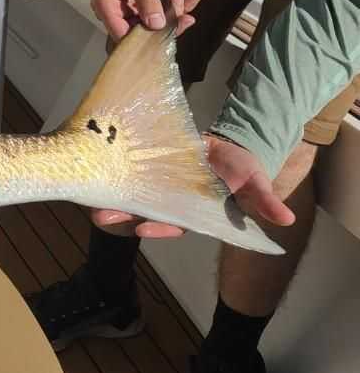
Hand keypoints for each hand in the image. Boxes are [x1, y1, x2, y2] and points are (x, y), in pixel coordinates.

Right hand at [92, 0, 203, 40]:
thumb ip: (147, 0)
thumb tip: (156, 24)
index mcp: (106, 6)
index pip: (122, 34)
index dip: (145, 38)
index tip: (168, 30)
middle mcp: (113, 13)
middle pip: (140, 32)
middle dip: (167, 24)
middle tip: (187, 15)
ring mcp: (125, 11)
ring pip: (151, 24)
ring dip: (174, 14)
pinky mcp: (137, 7)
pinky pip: (155, 13)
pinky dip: (172, 7)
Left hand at [92, 134, 295, 237]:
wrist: (223, 143)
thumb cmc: (239, 167)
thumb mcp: (254, 180)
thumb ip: (264, 199)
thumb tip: (284, 220)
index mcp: (192, 213)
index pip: (172, 225)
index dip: (158, 228)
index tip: (143, 228)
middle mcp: (168, 203)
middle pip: (141, 215)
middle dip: (122, 217)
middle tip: (101, 215)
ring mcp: (153, 186)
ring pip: (128, 197)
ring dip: (109, 199)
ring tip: (88, 199)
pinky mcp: (142, 167)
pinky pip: (123, 174)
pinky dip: (108, 175)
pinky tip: (92, 170)